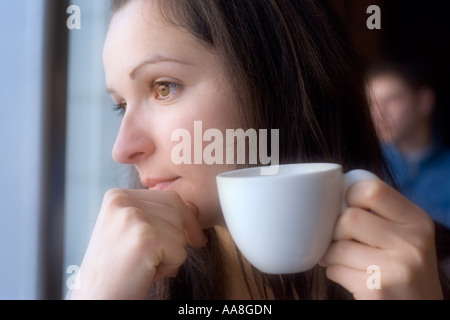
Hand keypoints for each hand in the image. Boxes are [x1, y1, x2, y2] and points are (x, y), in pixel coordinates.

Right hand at [70, 189, 206, 299]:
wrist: (96, 299)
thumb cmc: (115, 270)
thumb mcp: (129, 230)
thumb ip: (154, 215)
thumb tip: (194, 210)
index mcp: (117, 195)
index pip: (170, 197)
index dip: (186, 220)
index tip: (194, 239)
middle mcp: (122, 201)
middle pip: (178, 212)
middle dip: (175, 239)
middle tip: (150, 260)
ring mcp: (133, 218)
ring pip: (180, 232)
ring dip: (170, 255)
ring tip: (143, 266)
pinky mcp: (145, 239)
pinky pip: (179, 252)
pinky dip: (169, 267)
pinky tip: (145, 273)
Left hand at [319, 180, 442, 299]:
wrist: (419, 310)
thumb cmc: (401, 268)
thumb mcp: (405, 236)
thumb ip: (377, 214)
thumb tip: (328, 199)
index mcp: (417, 221)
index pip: (372, 190)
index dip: (350, 197)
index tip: (348, 208)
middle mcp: (412, 242)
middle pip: (349, 218)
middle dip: (336, 231)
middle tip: (342, 241)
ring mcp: (397, 267)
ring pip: (338, 246)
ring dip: (331, 254)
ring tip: (344, 260)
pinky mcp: (377, 289)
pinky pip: (335, 270)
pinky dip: (334, 272)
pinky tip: (350, 277)